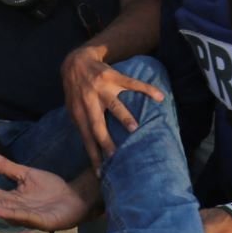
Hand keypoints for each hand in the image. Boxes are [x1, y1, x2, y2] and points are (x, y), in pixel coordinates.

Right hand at [0, 151, 91, 230]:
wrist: (78, 199)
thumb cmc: (51, 190)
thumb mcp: (25, 174)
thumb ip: (4, 167)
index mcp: (11, 198)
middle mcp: (15, 209)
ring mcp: (28, 216)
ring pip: (3, 210)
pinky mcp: (43, 221)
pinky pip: (25, 218)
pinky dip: (11, 215)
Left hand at [60, 47, 165, 171]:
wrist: (75, 61)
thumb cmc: (75, 90)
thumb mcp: (72, 107)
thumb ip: (80, 124)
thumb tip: (90, 147)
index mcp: (79, 112)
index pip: (86, 137)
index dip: (92, 154)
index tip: (100, 171)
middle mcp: (89, 101)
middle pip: (97, 123)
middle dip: (105, 140)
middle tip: (114, 155)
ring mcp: (101, 88)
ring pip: (114, 104)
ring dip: (123, 116)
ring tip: (134, 128)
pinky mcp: (113, 76)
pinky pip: (132, 83)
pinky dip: (147, 89)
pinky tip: (159, 96)